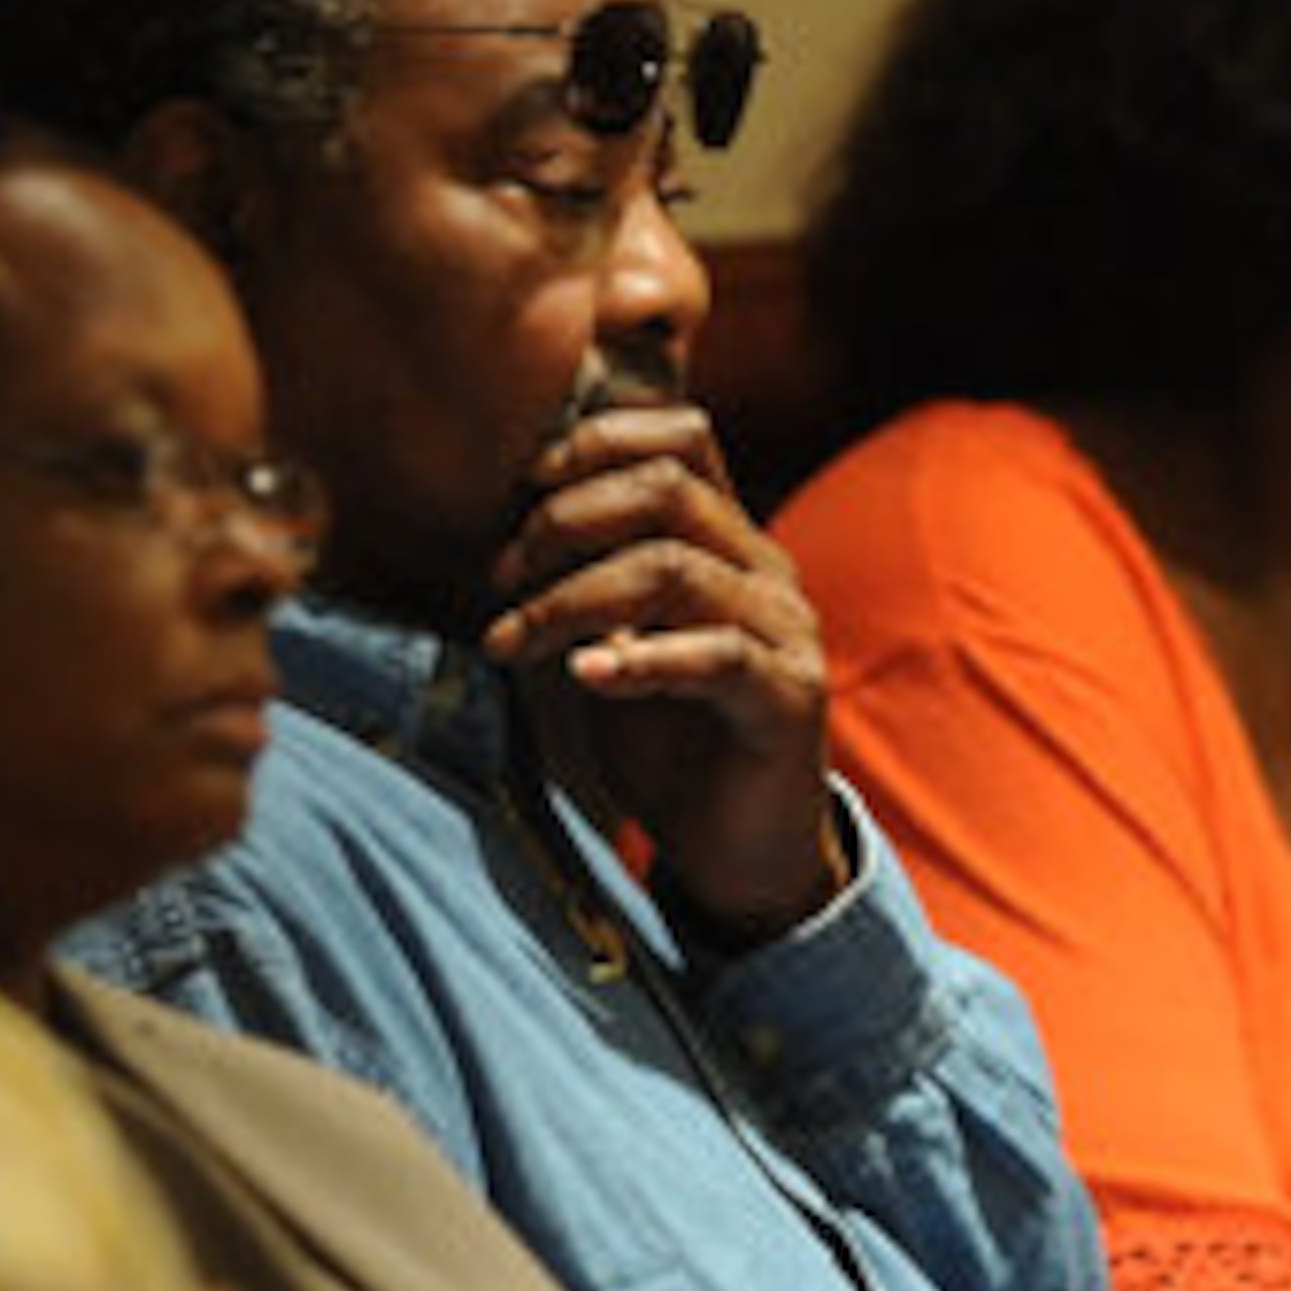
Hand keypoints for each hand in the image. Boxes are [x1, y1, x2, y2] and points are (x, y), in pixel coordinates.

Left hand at [481, 398, 835, 941]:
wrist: (735, 853)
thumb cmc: (668, 744)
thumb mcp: (612, 645)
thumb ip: (583, 583)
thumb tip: (499, 533)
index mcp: (727, 541)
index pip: (682, 438)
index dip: (596, 443)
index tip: (518, 489)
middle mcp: (764, 570)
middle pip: (669, 487)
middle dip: (565, 520)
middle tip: (501, 576)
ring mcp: (785, 630)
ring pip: (675, 568)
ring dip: (573, 597)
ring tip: (513, 640)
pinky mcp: (791, 697)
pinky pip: (716, 656)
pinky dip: (640, 658)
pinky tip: (585, 674)